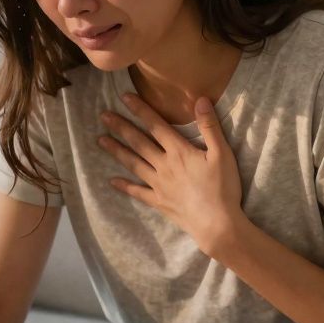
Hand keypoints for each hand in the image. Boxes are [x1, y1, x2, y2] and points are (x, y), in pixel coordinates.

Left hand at [98, 93, 242, 253]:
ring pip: (133, 163)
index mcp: (179, 151)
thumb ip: (210, 127)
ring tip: (100, 140)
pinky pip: (138, 192)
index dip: (140, 110)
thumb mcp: (222, 154)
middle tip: (103, 116)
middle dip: (121, 127)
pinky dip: (124, 186)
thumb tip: (201, 99)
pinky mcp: (159, 201)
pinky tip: (112, 181)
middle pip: (139, 142)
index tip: (124, 98)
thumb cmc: (222, 188)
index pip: (156, 126)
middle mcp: (164, 165)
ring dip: (117, 151)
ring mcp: (158, 185)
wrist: (216, 224)